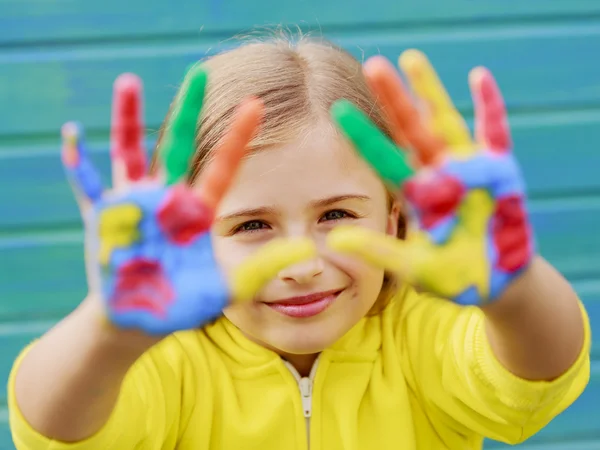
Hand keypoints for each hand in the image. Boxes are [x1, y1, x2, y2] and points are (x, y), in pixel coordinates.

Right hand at [61, 66, 316, 334]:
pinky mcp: (103, 219)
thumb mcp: (228, 288)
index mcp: (197, 212)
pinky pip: (89, 185)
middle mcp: (167, 200)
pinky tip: (74, 135)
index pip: (223, 166)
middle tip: (199, 73)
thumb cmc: (183, 304)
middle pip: (179, 146)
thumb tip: (306, 252)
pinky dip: (81, 162)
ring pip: (131, 153)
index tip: (256, 104)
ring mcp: (133, 206)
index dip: (238, 136)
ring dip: (129, 120)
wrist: (139, 321)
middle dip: (189, 111)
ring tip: (129, 81)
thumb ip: (263, 268)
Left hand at [328, 50, 534, 305]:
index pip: (385, 159)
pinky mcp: (500, 172)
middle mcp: (438, 174)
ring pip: (446, 123)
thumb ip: (378, 251)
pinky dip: (489, 108)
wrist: (496, 281)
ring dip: (431, 92)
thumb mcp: (412, 267)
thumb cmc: (452, 274)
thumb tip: (332, 241)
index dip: (365, 136)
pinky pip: (494, 134)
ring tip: (411, 58)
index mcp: (415, 194)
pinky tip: (478, 77)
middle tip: (373, 66)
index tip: (339, 110)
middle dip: (394, 100)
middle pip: (412, 130)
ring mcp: (469, 169)